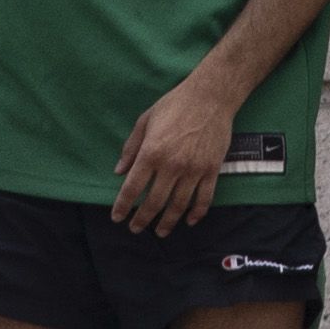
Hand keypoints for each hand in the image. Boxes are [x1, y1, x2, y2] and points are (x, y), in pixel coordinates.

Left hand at [106, 71, 246, 234]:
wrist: (211, 97)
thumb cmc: (175, 105)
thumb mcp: (145, 121)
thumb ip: (131, 148)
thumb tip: (118, 172)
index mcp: (151, 152)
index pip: (133, 187)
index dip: (123, 206)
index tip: (117, 218)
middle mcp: (172, 165)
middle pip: (154, 202)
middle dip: (143, 219)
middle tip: (136, 229)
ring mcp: (194, 169)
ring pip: (178, 206)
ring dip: (168, 223)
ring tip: (160, 232)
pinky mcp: (212, 170)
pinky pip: (204, 199)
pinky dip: (196, 213)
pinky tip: (189, 221)